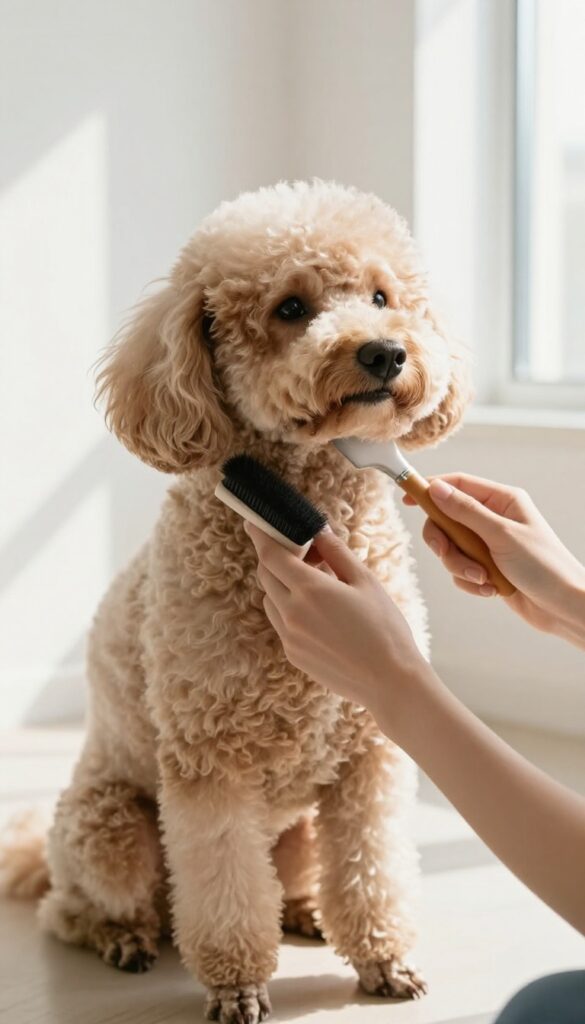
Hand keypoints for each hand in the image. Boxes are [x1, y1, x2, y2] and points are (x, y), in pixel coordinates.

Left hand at [245, 523, 430, 725]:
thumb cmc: (385, 629)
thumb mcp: (365, 582)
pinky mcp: (293, 655)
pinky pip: (280, 623)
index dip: (260, 536)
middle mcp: (292, 613)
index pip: (271, 555)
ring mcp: (289, 637)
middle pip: (266, 575)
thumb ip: (336, 552)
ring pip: (271, 599)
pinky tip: (319, 611)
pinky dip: (289, 608)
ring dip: (282, 584)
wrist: (390, 682)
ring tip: (316, 582)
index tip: (255, 523)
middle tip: (301, 551)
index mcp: (310, 590)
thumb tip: (318, 531)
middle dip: (275, 558)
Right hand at [404, 474, 584, 640]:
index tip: (408, 499)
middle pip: (447, 521)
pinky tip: (491, 590)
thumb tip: (436, 489)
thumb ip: (466, 512)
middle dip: (446, 543)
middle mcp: (494, 519)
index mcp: (502, 501)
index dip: (431, 490)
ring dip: (461, 567)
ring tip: (483, 579)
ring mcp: (489, 544)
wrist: (563, 607)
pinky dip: (470, 582)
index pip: (458, 485)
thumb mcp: (502, 535)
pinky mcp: (487, 568)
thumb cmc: (545, 567)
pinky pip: (461, 570)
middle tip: (446, 554)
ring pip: (452, 549)